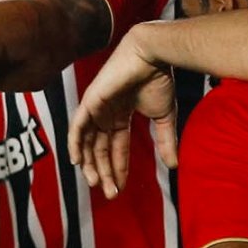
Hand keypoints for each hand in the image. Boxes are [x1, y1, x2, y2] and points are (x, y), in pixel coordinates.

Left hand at [67, 26, 177, 197]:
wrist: (152, 55)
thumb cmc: (158, 79)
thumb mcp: (164, 116)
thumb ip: (165, 140)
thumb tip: (172, 166)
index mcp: (121, 115)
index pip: (116, 147)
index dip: (118, 168)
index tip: (120, 188)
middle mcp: (106, 113)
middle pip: (99, 148)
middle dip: (104, 170)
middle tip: (109, 192)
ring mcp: (95, 107)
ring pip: (87, 141)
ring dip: (90, 162)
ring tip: (96, 182)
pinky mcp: (90, 100)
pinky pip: (77, 126)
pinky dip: (75, 143)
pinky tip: (77, 161)